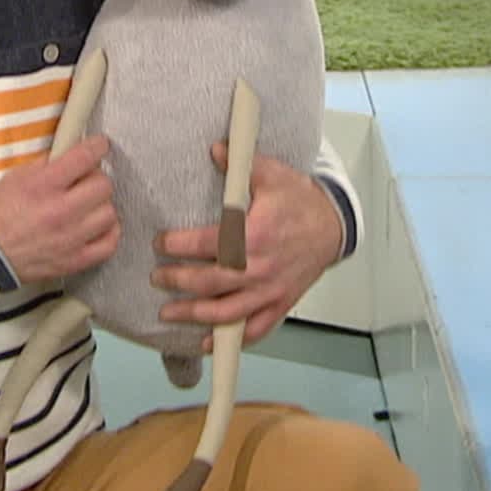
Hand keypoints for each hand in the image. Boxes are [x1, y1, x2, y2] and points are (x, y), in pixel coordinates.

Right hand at [0, 135, 119, 284]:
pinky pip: (109, 243)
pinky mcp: (75, 260)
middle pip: (103, 185)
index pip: (84, 157)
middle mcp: (60, 211)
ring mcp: (70, 238)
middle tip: (86, 180)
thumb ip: (47, 164)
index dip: (97, 146)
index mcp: (43, 186)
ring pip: (109, 213)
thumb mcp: (17, 176)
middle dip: (95, 178)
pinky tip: (96, 226)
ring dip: (101, 205)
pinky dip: (108, 232)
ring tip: (88, 205)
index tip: (100, 145)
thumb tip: (71, 153)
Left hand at [151, 142, 343, 346]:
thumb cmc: (301, 202)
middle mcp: (260, 267)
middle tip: (157, 277)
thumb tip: (215, 149)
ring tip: (168, 313)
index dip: (178, 245)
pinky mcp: (279, 304)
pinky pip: (254, 329)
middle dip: (177, 280)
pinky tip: (208, 341)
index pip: (207, 244)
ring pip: (226, 312)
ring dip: (194, 314)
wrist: (334, 227)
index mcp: (255, 234)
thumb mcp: (272, 174)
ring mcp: (270, 290)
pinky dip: (230, 339)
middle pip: (209, 282)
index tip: (160, 242)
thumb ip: (240, 165)